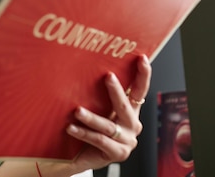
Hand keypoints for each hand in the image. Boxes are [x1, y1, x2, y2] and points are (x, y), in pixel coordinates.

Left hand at [66, 55, 151, 171]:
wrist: (85, 156)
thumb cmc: (91, 128)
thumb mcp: (97, 109)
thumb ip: (97, 94)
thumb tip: (84, 67)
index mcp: (130, 111)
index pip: (139, 91)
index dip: (143, 75)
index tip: (142, 58)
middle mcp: (132, 125)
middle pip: (125, 106)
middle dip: (116, 91)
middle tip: (107, 77)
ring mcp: (127, 140)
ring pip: (108, 126)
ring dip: (92, 118)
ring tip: (77, 111)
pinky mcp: (118, 154)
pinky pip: (99, 141)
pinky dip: (84, 133)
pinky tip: (71, 128)